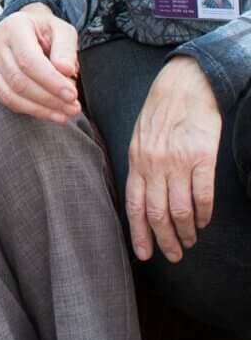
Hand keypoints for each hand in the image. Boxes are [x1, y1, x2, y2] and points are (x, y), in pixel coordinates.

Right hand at [0, 2, 80, 122]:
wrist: (24, 27)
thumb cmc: (44, 30)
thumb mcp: (62, 30)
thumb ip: (66, 48)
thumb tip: (66, 71)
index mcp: (14, 26)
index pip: (29, 60)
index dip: (51, 81)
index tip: (72, 94)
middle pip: (19, 80)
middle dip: (49, 99)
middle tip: (73, 107)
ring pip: (11, 94)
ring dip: (41, 109)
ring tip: (64, 113)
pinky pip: (7, 100)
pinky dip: (30, 110)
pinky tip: (48, 112)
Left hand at [126, 56, 221, 263]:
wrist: (186, 84)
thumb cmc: (162, 110)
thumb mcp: (140, 135)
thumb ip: (140, 165)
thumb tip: (142, 196)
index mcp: (137, 159)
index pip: (134, 204)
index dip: (139, 232)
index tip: (145, 254)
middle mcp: (154, 163)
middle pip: (157, 214)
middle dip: (165, 240)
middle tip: (174, 255)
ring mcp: (178, 161)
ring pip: (180, 210)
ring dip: (185, 232)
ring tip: (190, 240)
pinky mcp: (201, 157)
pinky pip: (202, 196)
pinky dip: (203, 214)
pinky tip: (204, 221)